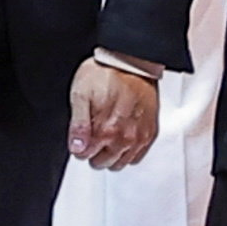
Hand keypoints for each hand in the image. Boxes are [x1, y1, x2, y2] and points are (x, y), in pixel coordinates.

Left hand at [66, 53, 161, 169]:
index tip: (81, 134)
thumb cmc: (105, 74)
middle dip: (93, 150)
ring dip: (110, 153)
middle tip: (93, 132)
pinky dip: (127, 151)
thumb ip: (77, 125)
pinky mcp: (150, 134)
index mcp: (106, 130)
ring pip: (119, 163)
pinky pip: (136, 157)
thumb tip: (76, 148)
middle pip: (101, 162)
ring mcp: (139, 137)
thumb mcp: (81, 95)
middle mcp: (125, 138)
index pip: (84, 156)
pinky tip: (122, 136)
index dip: (78, 145)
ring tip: (108, 133)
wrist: (132, 62)